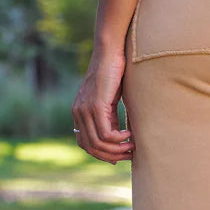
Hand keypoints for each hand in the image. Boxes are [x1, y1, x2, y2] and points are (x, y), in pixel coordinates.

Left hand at [72, 47, 133, 163]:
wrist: (110, 52)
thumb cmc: (113, 74)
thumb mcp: (109, 101)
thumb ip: (109, 118)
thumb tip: (118, 138)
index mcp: (79, 113)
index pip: (85, 144)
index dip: (102, 154)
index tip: (119, 157)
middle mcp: (78, 113)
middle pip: (91, 147)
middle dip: (111, 156)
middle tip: (129, 155)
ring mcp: (85, 109)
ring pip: (99, 143)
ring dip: (118, 149)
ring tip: (132, 146)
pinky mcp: (96, 105)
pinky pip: (106, 133)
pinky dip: (119, 139)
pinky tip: (129, 135)